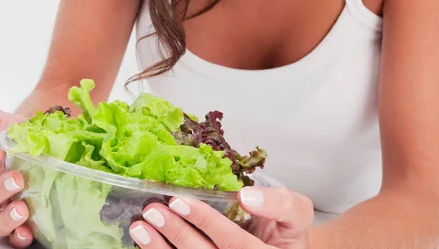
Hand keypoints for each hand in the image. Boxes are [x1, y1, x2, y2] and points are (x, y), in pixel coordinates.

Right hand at [0, 106, 32, 246]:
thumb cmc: (24, 136)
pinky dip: (16, 235)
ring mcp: (0, 205)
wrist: (50, 145)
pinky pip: (11, 235)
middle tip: (16, 177)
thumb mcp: (11, 122)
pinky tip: (26, 231)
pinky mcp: (17, 221)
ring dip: (4, 215)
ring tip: (21, 208)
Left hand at [128, 187, 312, 248]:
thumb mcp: (297, 213)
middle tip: (153, 211)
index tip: (180, 201)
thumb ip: (279, 203)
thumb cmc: (288, 234)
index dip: (205, 222)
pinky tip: (148, 246)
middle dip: (176, 234)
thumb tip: (246, 196)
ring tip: (141, 228)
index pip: (233, 243)